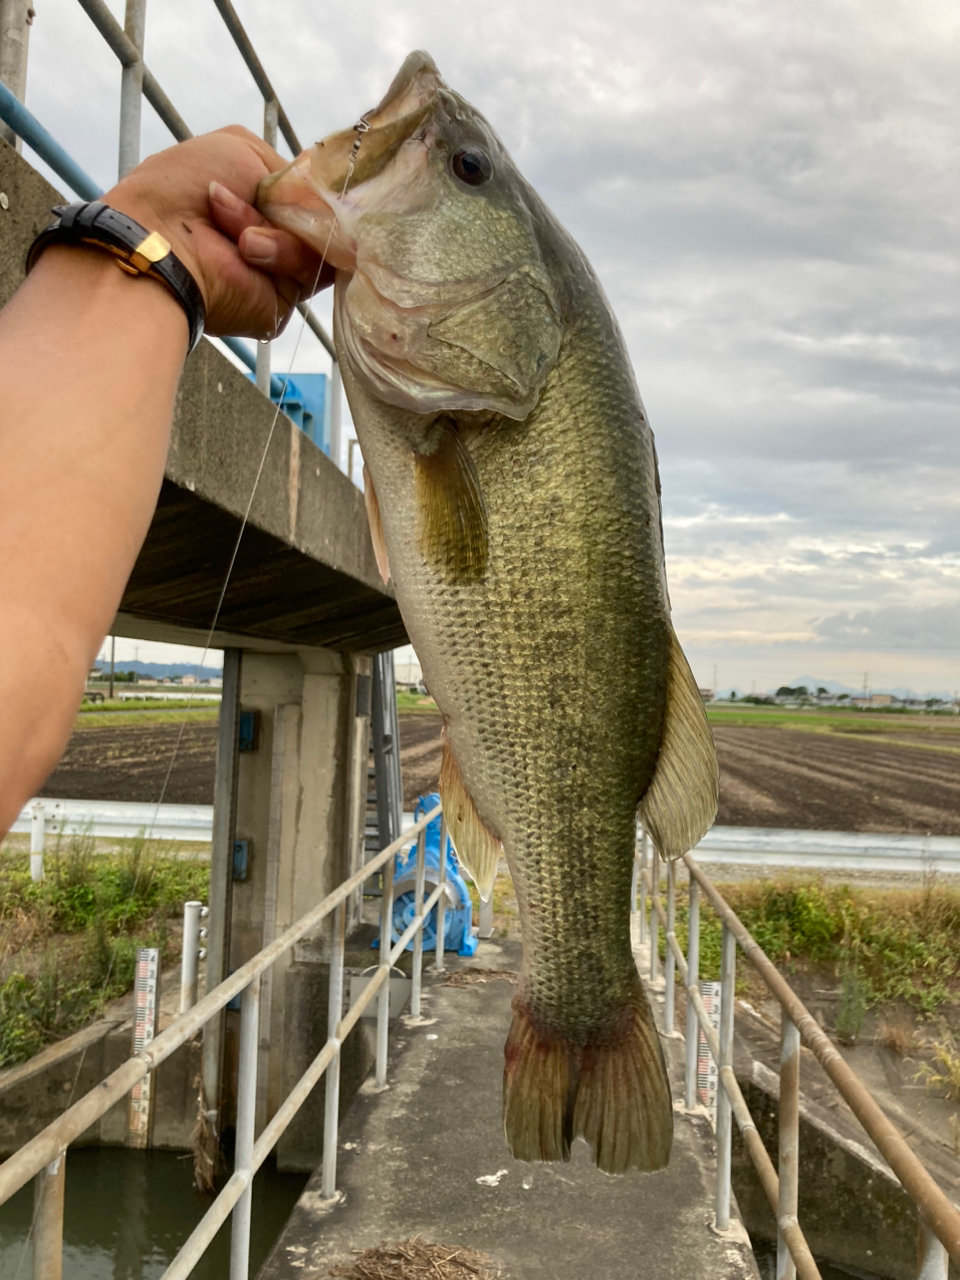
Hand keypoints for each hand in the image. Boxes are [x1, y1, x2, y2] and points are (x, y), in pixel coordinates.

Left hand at [102, 126, 333, 339]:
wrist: (163, 239)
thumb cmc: (188, 187)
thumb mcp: (245, 151)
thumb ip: (295, 173)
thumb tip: (332, 196)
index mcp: (266, 204)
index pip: (317, 199)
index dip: (323, 192)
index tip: (325, 182)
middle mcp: (277, 240)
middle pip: (327, 224)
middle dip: (300, 209)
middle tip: (267, 202)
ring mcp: (280, 274)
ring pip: (320, 248)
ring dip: (280, 231)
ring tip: (240, 232)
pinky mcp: (281, 304)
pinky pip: (308, 274)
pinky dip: (279, 255)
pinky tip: (246, 250)